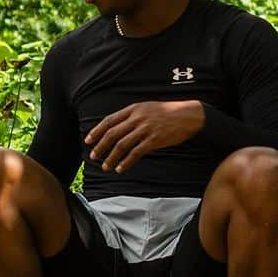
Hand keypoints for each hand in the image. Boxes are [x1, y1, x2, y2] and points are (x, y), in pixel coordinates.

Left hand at [85, 100, 204, 173]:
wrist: (189, 115)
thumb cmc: (168, 113)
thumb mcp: (148, 108)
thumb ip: (133, 116)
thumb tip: (118, 128)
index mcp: (134, 109)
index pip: (109, 120)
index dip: (97, 131)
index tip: (88, 140)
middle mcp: (137, 118)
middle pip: (113, 133)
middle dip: (100, 146)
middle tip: (93, 156)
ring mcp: (146, 129)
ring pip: (122, 145)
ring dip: (111, 157)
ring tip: (106, 166)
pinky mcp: (154, 140)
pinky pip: (136, 153)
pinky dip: (126, 162)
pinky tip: (121, 168)